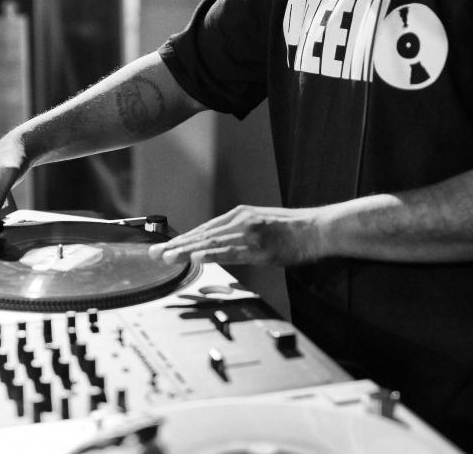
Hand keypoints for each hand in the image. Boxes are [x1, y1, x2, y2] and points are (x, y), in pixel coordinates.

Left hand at [145, 205, 326, 266]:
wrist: (317, 228)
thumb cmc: (293, 230)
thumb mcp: (262, 224)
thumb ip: (240, 232)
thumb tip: (222, 245)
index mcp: (241, 215)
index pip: (205, 229)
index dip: (184, 239)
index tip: (166, 247)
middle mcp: (241, 220)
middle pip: (202, 234)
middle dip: (177, 245)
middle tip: (154, 253)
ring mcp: (249, 232)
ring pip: (211, 242)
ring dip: (187, 251)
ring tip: (167, 257)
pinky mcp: (259, 246)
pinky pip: (230, 252)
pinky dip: (211, 255)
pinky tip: (196, 258)